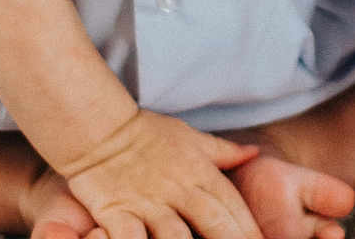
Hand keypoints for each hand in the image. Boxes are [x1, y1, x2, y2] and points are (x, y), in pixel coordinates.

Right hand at [59, 109, 262, 238]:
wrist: (100, 128)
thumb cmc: (147, 135)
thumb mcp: (190, 138)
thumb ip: (223, 152)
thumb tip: (254, 153)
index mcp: (199, 173)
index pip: (233, 208)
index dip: (251, 232)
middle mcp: (178, 190)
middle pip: (215, 225)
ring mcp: (148, 203)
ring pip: (175, 238)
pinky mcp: (117, 212)